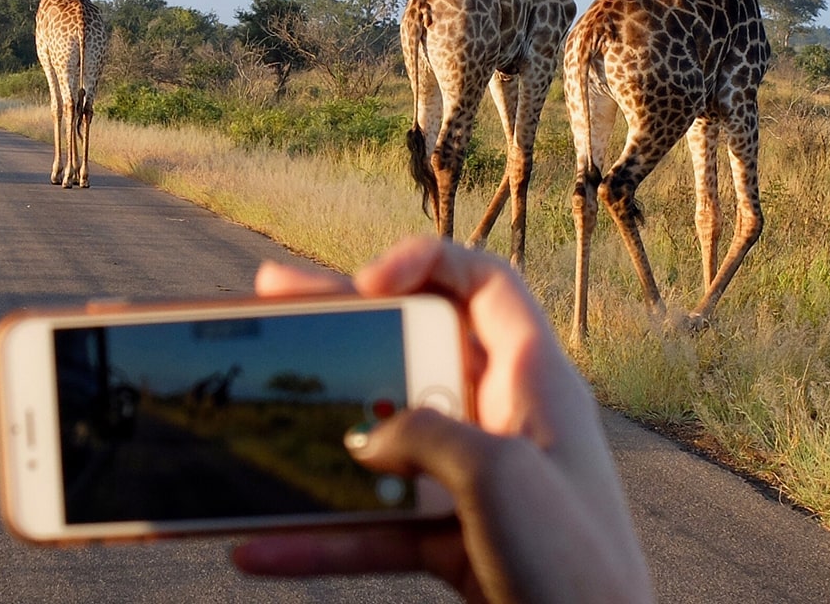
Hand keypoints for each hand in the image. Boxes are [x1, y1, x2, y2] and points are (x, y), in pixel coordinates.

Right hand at [232, 237, 652, 603]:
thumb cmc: (577, 566)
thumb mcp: (496, 477)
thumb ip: (423, 434)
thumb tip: (368, 440)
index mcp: (535, 380)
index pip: (486, 284)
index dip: (426, 263)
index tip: (367, 285)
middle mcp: (507, 420)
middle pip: (415, 351)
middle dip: (344, 328)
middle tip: (276, 298)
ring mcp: (479, 483)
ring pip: (385, 442)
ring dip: (317, 433)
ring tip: (252, 407)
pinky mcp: (458, 543)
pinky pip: (376, 528)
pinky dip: (320, 538)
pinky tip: (261, 546)